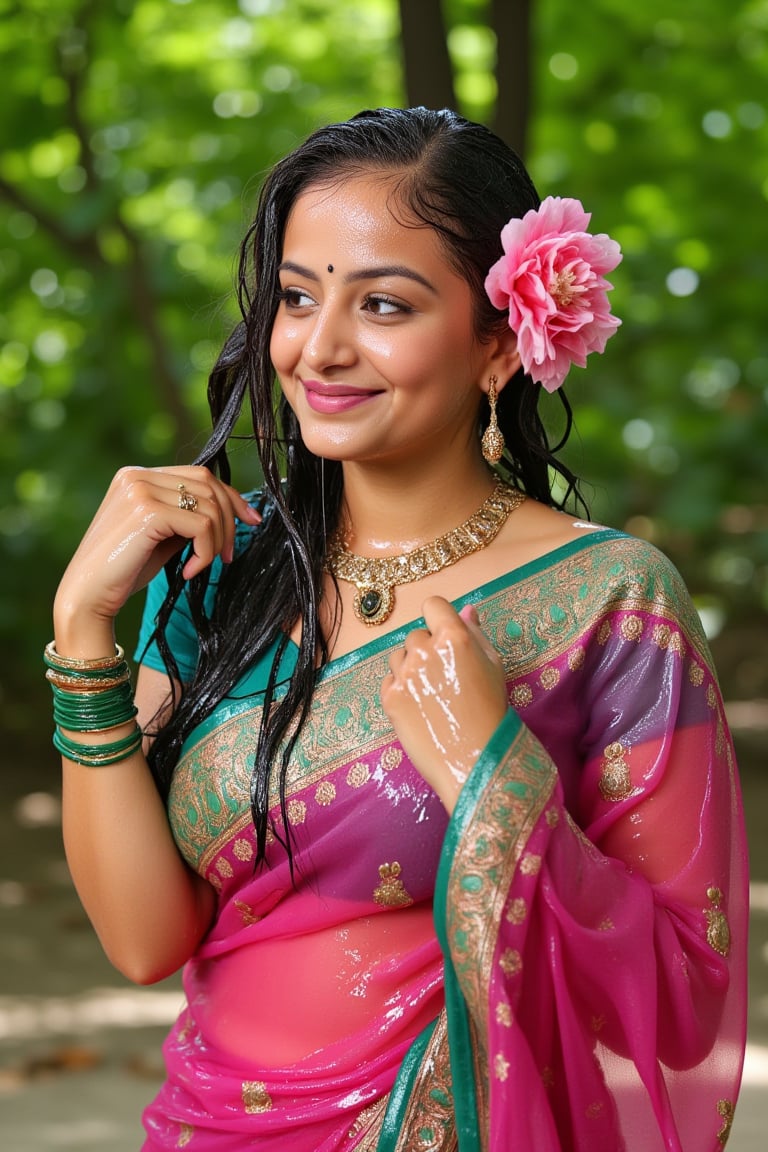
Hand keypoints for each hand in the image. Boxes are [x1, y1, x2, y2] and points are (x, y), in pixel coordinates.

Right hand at [53, 466, 260, 654]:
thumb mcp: (161, 535)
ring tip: (203, 566)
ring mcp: (139, 490)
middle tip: (228, 555)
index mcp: (137, 475)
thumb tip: (228, 511)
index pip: (199, 475)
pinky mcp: (146, 511)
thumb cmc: (123, 571)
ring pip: (209, 506)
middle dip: (229, 520)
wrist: (87, 596)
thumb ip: (185, 516)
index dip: (231, 497)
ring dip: (217, 541)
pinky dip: (205, 552)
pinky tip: (191, 571)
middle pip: (208, 485)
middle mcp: (136, 475)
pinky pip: (201, 526)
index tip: (251, 521)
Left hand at [381, 597, 508, 812]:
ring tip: (431, 695)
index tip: (443, 637)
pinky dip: (401, 689)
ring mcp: (404, 674)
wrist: (475, 757)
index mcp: (454, 637)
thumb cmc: (491, 710)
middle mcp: (425, 650)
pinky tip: (419, 707)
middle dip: (427, 650)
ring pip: (399, 657)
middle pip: (416, 635)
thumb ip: (475, 633)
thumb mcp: (493, 666)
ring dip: (410, 668)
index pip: (433, 605)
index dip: (438, 619)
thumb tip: (466, 608)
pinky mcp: (389, 697)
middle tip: (443, 678)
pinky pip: (389, 680)